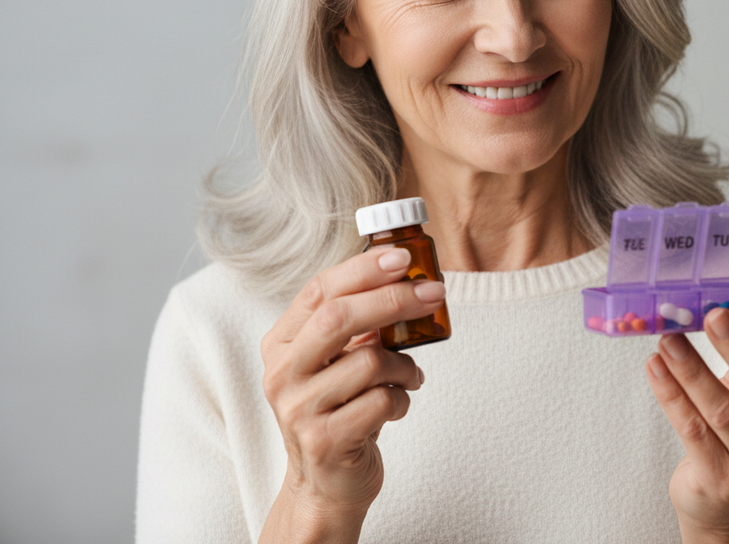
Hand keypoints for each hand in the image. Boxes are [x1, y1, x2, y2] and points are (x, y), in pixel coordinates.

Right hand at [258, 247, 445, 541]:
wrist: (325, 484)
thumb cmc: (340, 409)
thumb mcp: (338, 362)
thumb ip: (358, 324)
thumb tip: (407, 277)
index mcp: (282, 343)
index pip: (318, 291)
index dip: (363, 270)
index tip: (403, 257)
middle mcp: (282, 373)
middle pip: (339, 318)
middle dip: (393, 299)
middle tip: (433, 294)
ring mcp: (298, 409)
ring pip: (370, 362)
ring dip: (405, 366)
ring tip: (410, 376)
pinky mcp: (324, 440)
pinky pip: (381, 402)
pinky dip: (401, 400)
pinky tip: (395, 407)